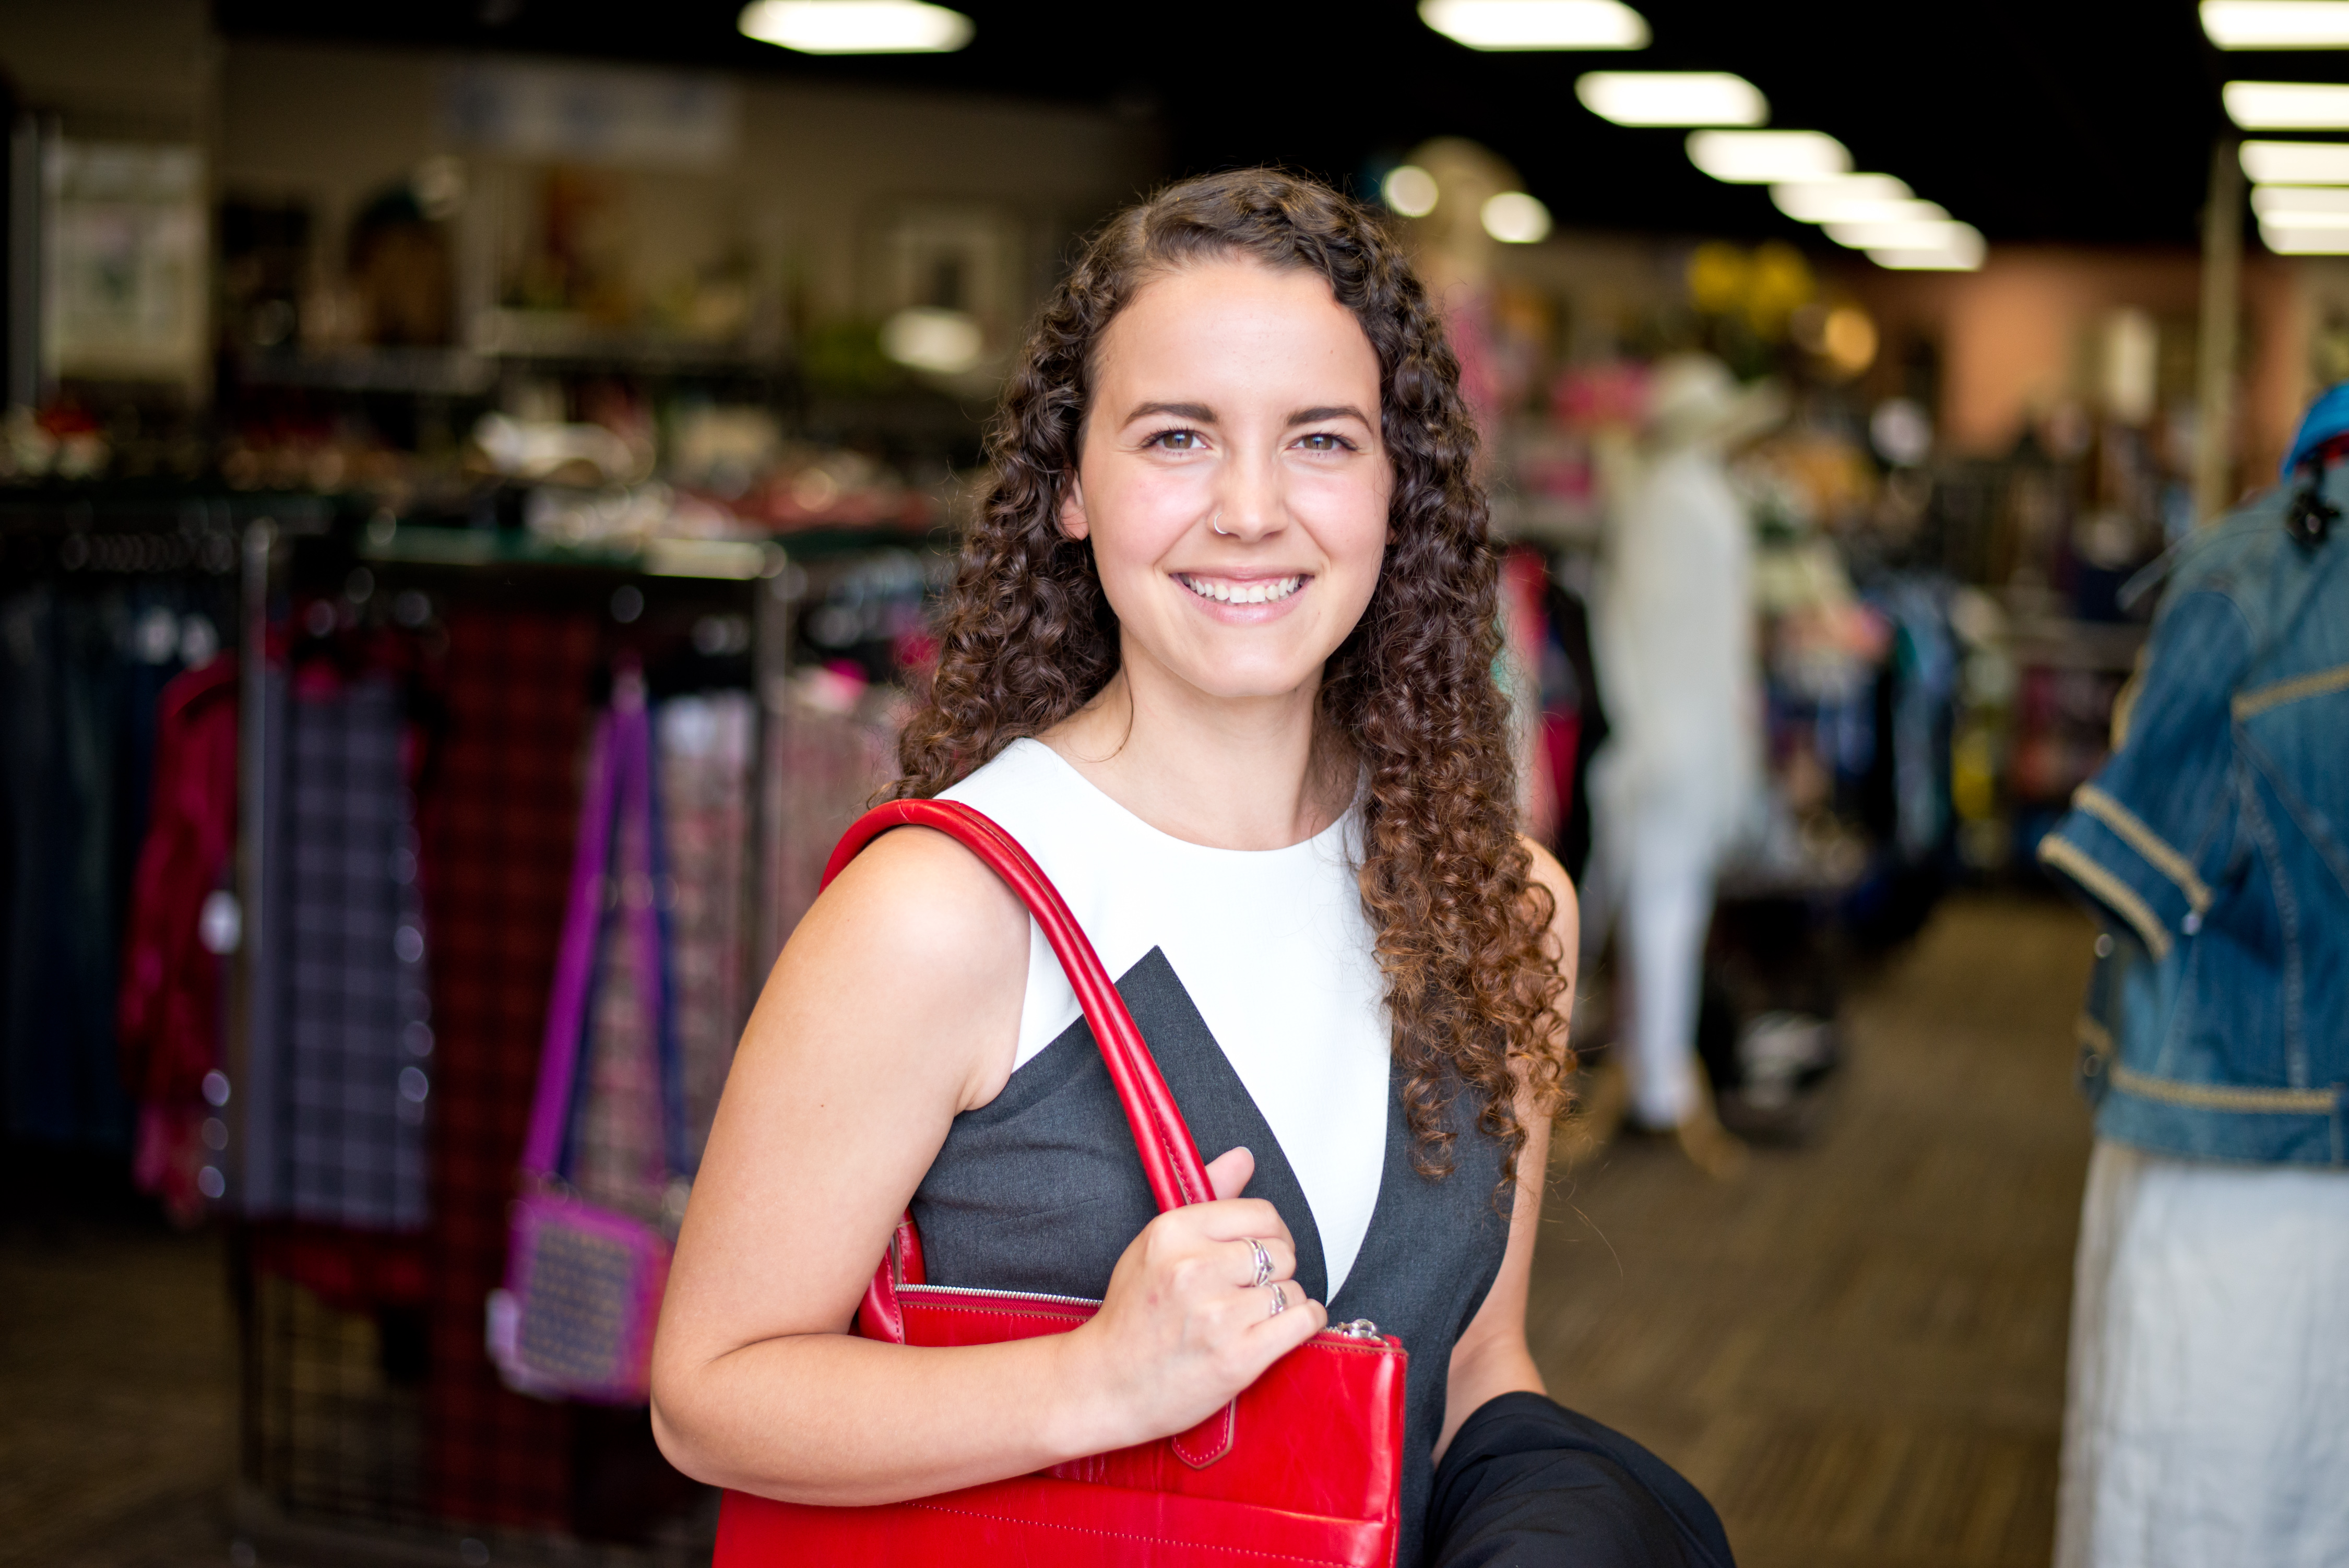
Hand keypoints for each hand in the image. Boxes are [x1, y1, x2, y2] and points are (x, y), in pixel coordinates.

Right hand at [1059, 1147, 1328, 1451]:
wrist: (1105, 1385)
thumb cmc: (1130, 1318)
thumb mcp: (1155, 1245)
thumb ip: (1206, 1197)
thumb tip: (1243, 1158)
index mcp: (1173, 1232)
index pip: (1261, 1214)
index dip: (1270, 1235)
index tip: (1262, 1251)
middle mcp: (1193, 1268)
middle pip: (1281, 1252)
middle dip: (1275, 1272)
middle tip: (1251, 1291)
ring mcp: (1216, 1314)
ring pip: (1292, 1289)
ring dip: (1284, 1304)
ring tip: (1254, 1317)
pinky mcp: (1236, 1357)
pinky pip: (1302, 1321)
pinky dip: (1303, 1324)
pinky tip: (1282, 1329)